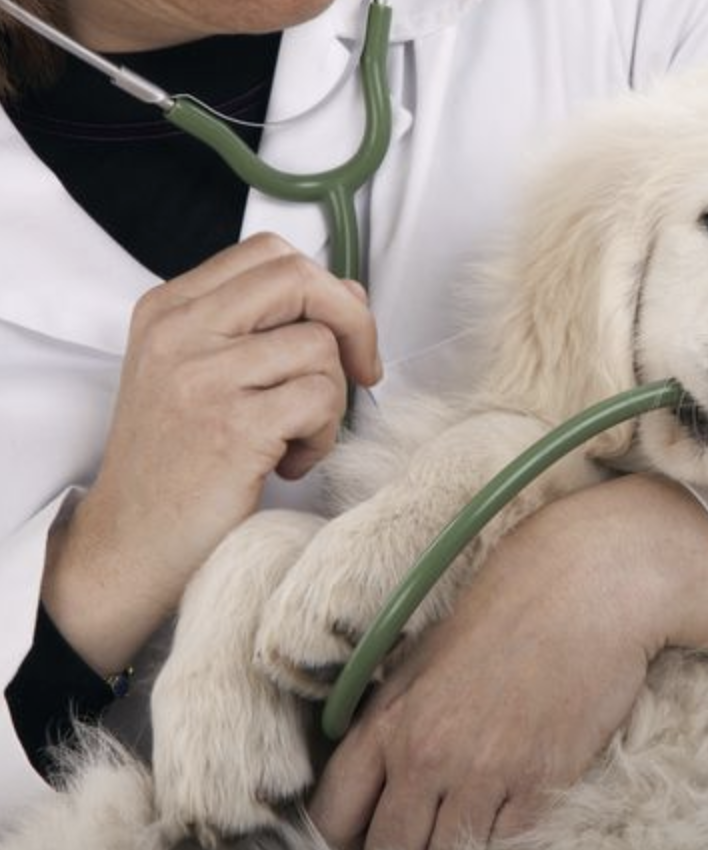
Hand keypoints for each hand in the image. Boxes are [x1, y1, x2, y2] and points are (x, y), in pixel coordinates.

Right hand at [42, 233, 380, 674]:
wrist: (129, 546)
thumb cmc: (178, 463)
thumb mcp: (202, 376)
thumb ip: (264, 328)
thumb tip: (349, 291)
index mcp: (169, 309)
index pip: (270, 253)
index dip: (325, 286)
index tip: (341, 334)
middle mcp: (179, 332)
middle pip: (300, 279)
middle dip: (354, 324)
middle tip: (361, 373)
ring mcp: (201, 377)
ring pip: (321, 347)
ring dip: (332, 401)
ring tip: (295, 440)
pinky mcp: (231, 426)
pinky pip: (321, 400)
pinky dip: (323, 437)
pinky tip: (289, 464)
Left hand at [309, 474, 707, 849]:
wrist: (589, 584)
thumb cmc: (509, 605)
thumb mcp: (426, 655)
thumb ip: (394, 718)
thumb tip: (378, 773)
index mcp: (389, 719)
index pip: (334, 815)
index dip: (347, 835)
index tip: (366, 832)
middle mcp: (428, 755)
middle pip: (390, 849)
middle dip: (402, 844)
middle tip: (422, 830)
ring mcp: (486, 774)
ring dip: (455, 840)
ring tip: (470, 812)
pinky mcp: (543, 783)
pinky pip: (509, 841)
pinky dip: (506, 830)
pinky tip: (512, 798)